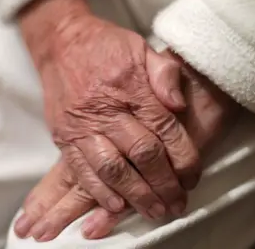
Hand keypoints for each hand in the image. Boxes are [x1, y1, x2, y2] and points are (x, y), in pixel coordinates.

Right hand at [19, 0, 198, 223]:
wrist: (61, 43)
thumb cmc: (105, 46)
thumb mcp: (142, 48)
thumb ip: (165, 75)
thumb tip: (180, 106)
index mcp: (131, 87)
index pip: (165, 129)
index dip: (184, 158)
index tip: (193, 177)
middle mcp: (106, 109)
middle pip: (142, 154)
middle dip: (164, 184)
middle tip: (177, 204)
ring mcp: (82, 126)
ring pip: (113, 169)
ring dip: (136, 195)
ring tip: (154, 212)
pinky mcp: (64, 136)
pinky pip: (81, 170)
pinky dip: (99, 192)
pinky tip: (117, 205)